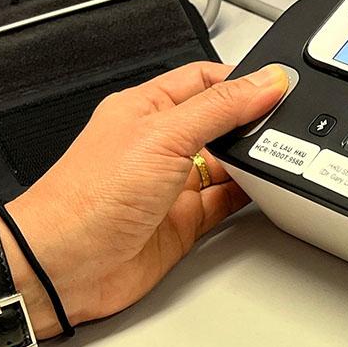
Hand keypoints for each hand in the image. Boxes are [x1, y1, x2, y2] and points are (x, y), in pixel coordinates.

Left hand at [2, 62, 288, 330]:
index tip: (279, 86)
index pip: (205, 79)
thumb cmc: (88, 198)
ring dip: (252, 159)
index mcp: (147, 108)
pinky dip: (249, 195)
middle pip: (221, 120)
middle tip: (284, 122)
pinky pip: (227, 200)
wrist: (63, 267)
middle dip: (251, 120)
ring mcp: (172, 183)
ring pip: (228, 162)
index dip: (242, 79)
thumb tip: (265, 81)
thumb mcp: (164, 135)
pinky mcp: (184, 221)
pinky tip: (265, 188)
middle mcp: (160, 143)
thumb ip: (220, 107)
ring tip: (279, 154)